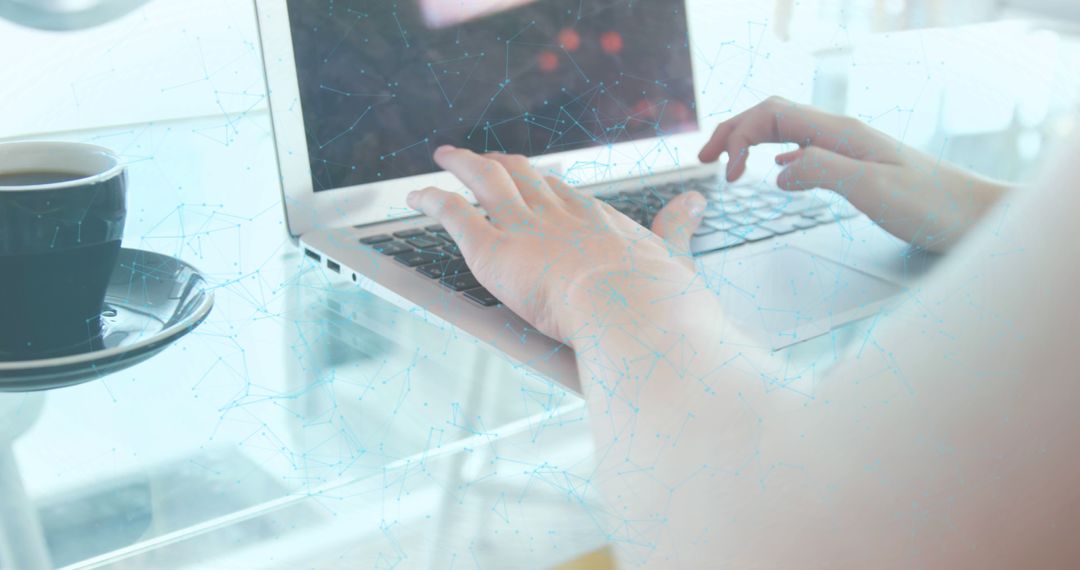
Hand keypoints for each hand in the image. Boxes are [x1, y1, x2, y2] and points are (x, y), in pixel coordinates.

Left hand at [406, 145, 712, 344]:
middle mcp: (559, 214)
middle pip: (523, 177)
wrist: (633, 311)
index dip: (544, 184)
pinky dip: (432, 200)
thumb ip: (679, 227)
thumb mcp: (675, 255)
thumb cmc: (658, 298)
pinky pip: (453, 213)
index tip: (536, 178)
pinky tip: (417, 196)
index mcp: (597, 219)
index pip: (563, 193)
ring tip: (447, 157)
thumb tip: (696, 201)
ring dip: (462, 166)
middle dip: (502, 166)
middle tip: (487, 161)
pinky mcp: (493, 249)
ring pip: (485, 182)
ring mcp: (524, 227)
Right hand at [699, 96, 1008, 251]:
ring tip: (726, 163)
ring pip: (786, 131)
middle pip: (773, 115)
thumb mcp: (872, 190)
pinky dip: (775, 154)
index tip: (725, 175)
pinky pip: (804, 149)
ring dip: (751, 141)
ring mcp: (848, 149)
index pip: (772, 115)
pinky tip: (774, 169)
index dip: (738, 136)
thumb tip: (776, 171)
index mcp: (839, 133)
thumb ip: (821, 171)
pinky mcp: (856, 167)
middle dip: (733, 131)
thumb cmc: (931, 206)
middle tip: (703, 160)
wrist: (974, 217)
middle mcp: (841, 134)